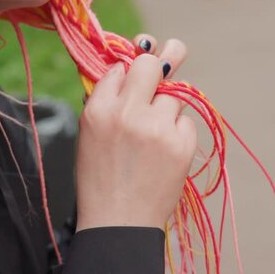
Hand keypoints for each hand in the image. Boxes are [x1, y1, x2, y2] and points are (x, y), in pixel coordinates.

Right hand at [75, 36, 196, 230]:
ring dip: (168, 103)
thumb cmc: (100, 177)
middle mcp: (128, 112)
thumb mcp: (89, 133)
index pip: (120, 66)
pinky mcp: (181, 144)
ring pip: (175, 91)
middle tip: (172, 53)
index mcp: (98, 109)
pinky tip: (163, 151)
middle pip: (152, 63)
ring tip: (155, 130)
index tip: (132, 76)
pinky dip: (177, 130)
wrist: (119, 222)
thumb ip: (106, 99)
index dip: (128, 70)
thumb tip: (126, 66)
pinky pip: (186, 120)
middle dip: (163, 58)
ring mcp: (157, 127)